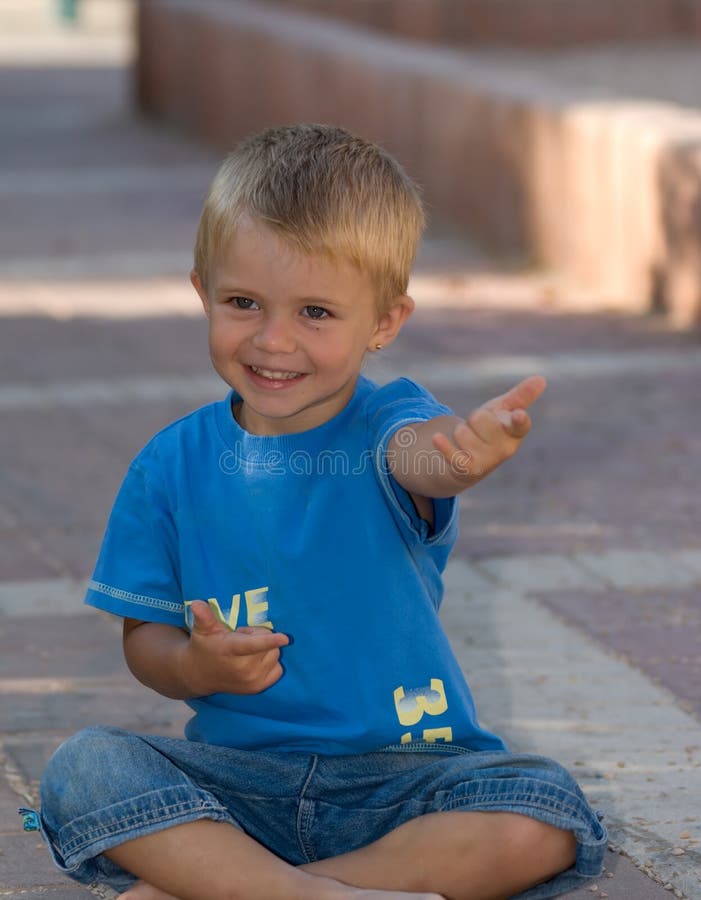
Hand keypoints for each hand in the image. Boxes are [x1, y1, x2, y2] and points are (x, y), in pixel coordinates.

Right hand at [184, 600, 288, 696]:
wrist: (198, 675)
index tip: (286, 638)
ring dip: (266, 649)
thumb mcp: (202, 629)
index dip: (270, 640)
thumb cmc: (204, 646)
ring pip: (275, 655)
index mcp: (231, 650)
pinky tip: (255, 661)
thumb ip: (203, 616)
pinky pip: (278, 669)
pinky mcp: (258, 688)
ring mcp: (251, 681)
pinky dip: (271, 662)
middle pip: (269, 644)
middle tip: (241, 638)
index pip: (253, 645)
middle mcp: (243, 669)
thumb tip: (196, 603)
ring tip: (246, 650)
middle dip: (258, 636)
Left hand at [432, 375, 546, 483]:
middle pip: (480, 418)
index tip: (519, 415)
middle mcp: (504, 449)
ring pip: (463, 431)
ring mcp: (487, 461)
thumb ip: (520, 396)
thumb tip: (541, 378)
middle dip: (474, 418)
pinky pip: (453, 453)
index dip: (518, 419)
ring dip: (461, 431)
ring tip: (470, 440)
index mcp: (515, 433)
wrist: (471, 461)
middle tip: (480, 428)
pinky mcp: (468, 469)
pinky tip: (436, 438)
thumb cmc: (492, 430)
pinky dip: (444, 445)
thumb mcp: (503, 411)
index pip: (519, 425)